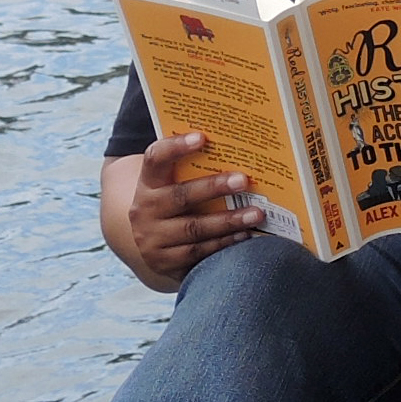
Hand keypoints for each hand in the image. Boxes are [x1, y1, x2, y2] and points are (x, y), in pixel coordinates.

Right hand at [103, 133, 262, 290]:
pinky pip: (198, 252)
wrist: (150, 246)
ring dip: (228, 221)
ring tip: (256, 213)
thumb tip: (236, 150)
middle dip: (213, 187)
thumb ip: (191, 170)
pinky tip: (244, 235)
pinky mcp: (165, 263)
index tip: (202, 137)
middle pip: (180, 196)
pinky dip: (224, 243)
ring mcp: (152, 239)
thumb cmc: (173, 206)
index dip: (175, 147)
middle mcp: (144, 210)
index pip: (154, 158)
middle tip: (243, 180)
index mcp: (147, 183)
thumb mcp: (171, 187)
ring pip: (194, 229)